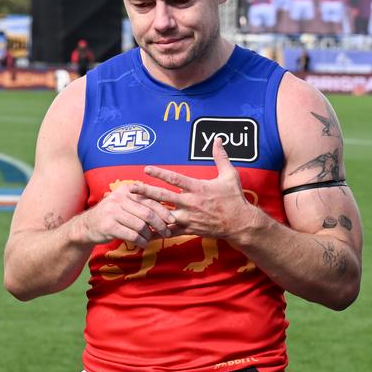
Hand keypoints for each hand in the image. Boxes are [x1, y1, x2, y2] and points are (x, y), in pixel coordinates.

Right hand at [77, 182, 174, 246]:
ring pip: (141, 225)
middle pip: (147, 213)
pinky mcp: (108, 226)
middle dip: (160, 225)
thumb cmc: (113, 215)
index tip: (173, 220)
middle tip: (167, 233)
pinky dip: (141, 242)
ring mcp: (112, 212)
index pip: (150, 199)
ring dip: (150, 235)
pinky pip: (132, 235)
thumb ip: (142, 202)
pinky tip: (143, 244)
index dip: (164, 211)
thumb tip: (168, 210)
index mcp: (126, 190)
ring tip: (152, 239)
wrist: (87, 225)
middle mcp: (119, 198)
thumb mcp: (125, 203)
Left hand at [135, 138, 261, 241]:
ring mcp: (188, 217)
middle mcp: (190, 203)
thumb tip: (218, 139)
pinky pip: (170, 231)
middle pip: (163, 196)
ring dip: (148, 211)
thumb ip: (221, 157)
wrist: (240, 224)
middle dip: (146, 191)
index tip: (147, 168)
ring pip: (163, 214)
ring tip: (132, 209)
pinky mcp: (189, 229)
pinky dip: (157, 231)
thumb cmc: (235, 199)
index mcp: (198, 188)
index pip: (175, 179)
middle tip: (130, 187)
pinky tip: (144, 231)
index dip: (160, 173)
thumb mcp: (230, 175)